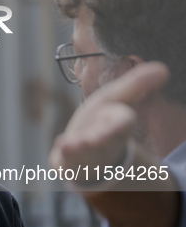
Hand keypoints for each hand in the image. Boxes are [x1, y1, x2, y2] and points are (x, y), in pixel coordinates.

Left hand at [50, 61, 169, 173]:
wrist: (87, 153)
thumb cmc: (102, 121)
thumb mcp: (117, 99)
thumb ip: (136, 84)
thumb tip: (164, 69)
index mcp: (119, 123)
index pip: (124, 122)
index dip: (122, 122)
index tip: (125, 119)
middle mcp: (105, 140)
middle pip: (106, 139)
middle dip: (103, 137)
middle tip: (95, 138)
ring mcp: (87, 151)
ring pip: (86, 148)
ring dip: (81, 145)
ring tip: (72, 143)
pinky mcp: (70, 158)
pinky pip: (67, 155)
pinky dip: (65, 150)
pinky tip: (61, 144)